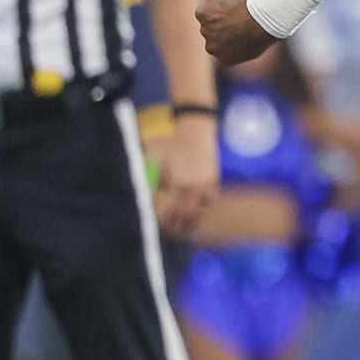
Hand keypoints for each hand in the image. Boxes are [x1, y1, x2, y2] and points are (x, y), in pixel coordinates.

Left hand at [155, 114, 218, 236]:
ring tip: (183, 225)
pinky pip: (209, 201)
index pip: (171, 210)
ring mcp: (207, 184)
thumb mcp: (154, 159)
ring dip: (191, 219)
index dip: (165, 220)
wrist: (195, 129)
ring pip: (200, 210)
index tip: (159, 225)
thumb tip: (145, 199)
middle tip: (169, 230)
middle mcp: (194, 186)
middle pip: (186, 214)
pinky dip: (202, 207)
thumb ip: (150, 180)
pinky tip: (195, 211)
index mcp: (178, 182)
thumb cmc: (169, 143)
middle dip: (177, 223)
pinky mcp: (214, 181)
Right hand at [196, 0, 274, 66]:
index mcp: (226, 57)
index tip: (251, 11)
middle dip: (235, 4)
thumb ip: (255, 37)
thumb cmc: (268, 30)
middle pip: (221, 18)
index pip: (229, 38)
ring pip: (217, 2)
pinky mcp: (206, 6)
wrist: (262, 21)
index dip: (239, 22)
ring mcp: (206, 25)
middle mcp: (211, 43)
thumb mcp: (263, 41)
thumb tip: (264, 27)